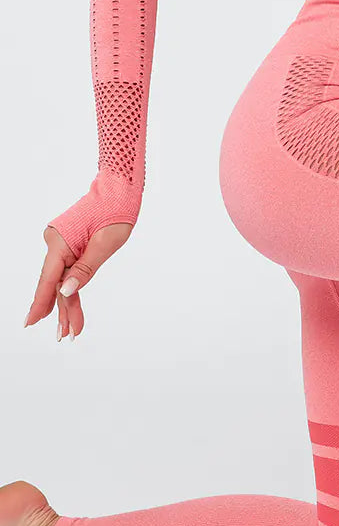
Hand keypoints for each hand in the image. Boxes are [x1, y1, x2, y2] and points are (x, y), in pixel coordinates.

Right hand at [25, 221, 132, 340]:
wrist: (120, 189)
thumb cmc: (116, 210)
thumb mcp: (105, 243)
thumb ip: (85, 269)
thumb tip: (66, 292)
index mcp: (60, 241)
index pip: (49, 278)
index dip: (41, 303)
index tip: (31, 322)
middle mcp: (55, 242)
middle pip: (56, 282)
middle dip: (63, 310)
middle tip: (66, 336)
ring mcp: (61, 244)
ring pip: (62, 279)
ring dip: (68, 303)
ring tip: (71, 329)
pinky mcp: (69, 244)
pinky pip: (68, 270)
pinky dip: (72, 287)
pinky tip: (69, 306)